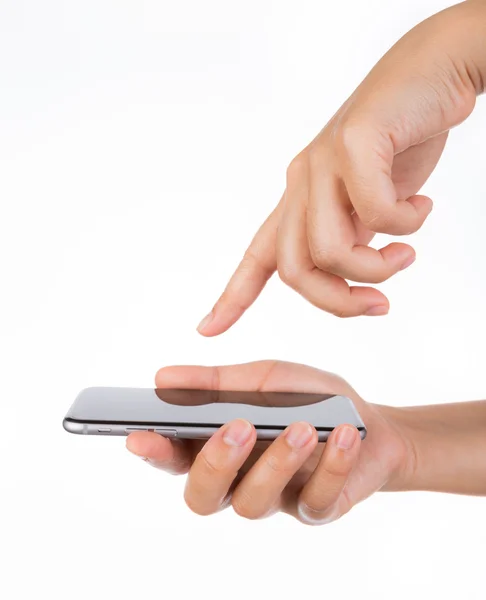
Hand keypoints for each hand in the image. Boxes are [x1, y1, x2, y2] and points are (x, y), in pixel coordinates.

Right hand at [126, 361, 413, 523]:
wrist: (370, 422)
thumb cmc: (308, 399)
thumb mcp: (263, 379)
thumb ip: (217, 382)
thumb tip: (162, 377)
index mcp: (219, 446)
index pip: (175, 458)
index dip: (155, 452)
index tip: (139, 436)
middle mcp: (239, 479)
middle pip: (203, 496)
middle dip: (215, 463)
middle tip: (237, 427)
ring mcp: (277, 499)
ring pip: (254, 502)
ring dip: (276, 462)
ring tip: (300, 427)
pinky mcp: (316, 509)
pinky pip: (315, 500)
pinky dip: (331, 464)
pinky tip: (342, 434)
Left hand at [196, 1, 485, 333]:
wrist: (432, 73)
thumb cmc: (401, 142)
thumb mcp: (371, 207)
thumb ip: (354, 240)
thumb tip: (354, 279)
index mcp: (301, 202)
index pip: (258, 257)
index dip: (232, 296)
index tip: (206, 329)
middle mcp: (302, 184)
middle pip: (296, 272)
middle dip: (339, 302)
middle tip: (380, 305)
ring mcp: (322, 162)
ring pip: (328, 250)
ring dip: (376, 269)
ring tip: (406, 252)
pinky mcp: (352, 142)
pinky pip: (375, 213)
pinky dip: (406, 225)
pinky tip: (421, 207)